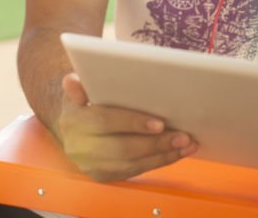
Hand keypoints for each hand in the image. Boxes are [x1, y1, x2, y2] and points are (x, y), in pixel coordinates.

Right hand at [57, 73, 197, 181]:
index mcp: (75, 121)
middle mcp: (81, 148)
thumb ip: (77, 85)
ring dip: (162, 156)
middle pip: (122, 149)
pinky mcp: (104, 176)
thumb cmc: (82, 103)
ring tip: (187, 145)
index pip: (106, 122)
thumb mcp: (76, 89)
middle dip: (155, 144)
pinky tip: (176, 154)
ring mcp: (92, 166)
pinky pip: (134, 171)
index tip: (159, 123)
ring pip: (132, 164)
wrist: (71, 130)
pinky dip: (158, 163)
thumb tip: (73, 81)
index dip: (133, 123)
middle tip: (182, 137)